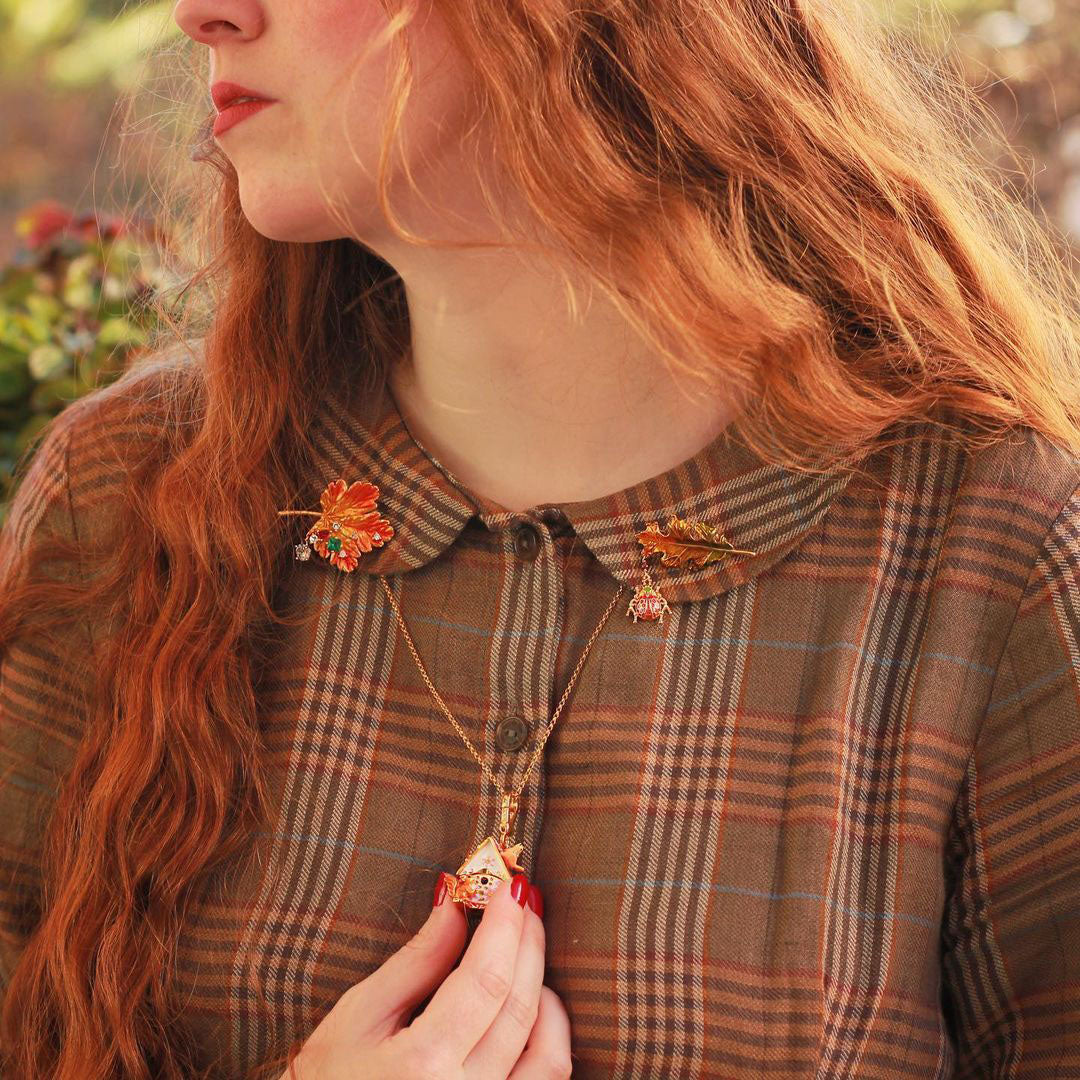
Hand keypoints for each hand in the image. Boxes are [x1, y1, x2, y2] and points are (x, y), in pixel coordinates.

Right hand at [282, 872, 571, 1078]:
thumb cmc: (328, 1078)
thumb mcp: (360, 1015)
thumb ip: (417, 960)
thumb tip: (456, 901)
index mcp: (422, 1064)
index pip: (485, 980)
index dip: (505, 926)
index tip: (511, 885)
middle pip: (519, 1006)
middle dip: (528, 942)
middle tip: (523, 899)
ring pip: (549, 1052)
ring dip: (546, 991)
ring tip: (526, 949)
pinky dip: (550, 1037)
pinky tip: (533, 1006)